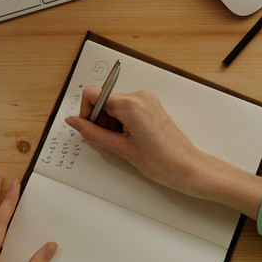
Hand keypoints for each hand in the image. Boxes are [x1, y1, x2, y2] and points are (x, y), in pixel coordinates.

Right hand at [65, 87, 202, 194]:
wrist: (188, 168)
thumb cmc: (162, 162)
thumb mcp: (121, 149)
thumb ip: (93, 133)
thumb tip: (74, 122)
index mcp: (130, 104)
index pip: (92, 94)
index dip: (86, 112)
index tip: (89, 128)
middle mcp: (139, 96)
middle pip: (103, 99)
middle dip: (100, 120)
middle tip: (110, 141)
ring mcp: (146, 99)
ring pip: (113, 104)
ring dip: (111, 122)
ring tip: (123, 142)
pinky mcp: (150, 105)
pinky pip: (126, 107)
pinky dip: (121, 121)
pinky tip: (130, 138)